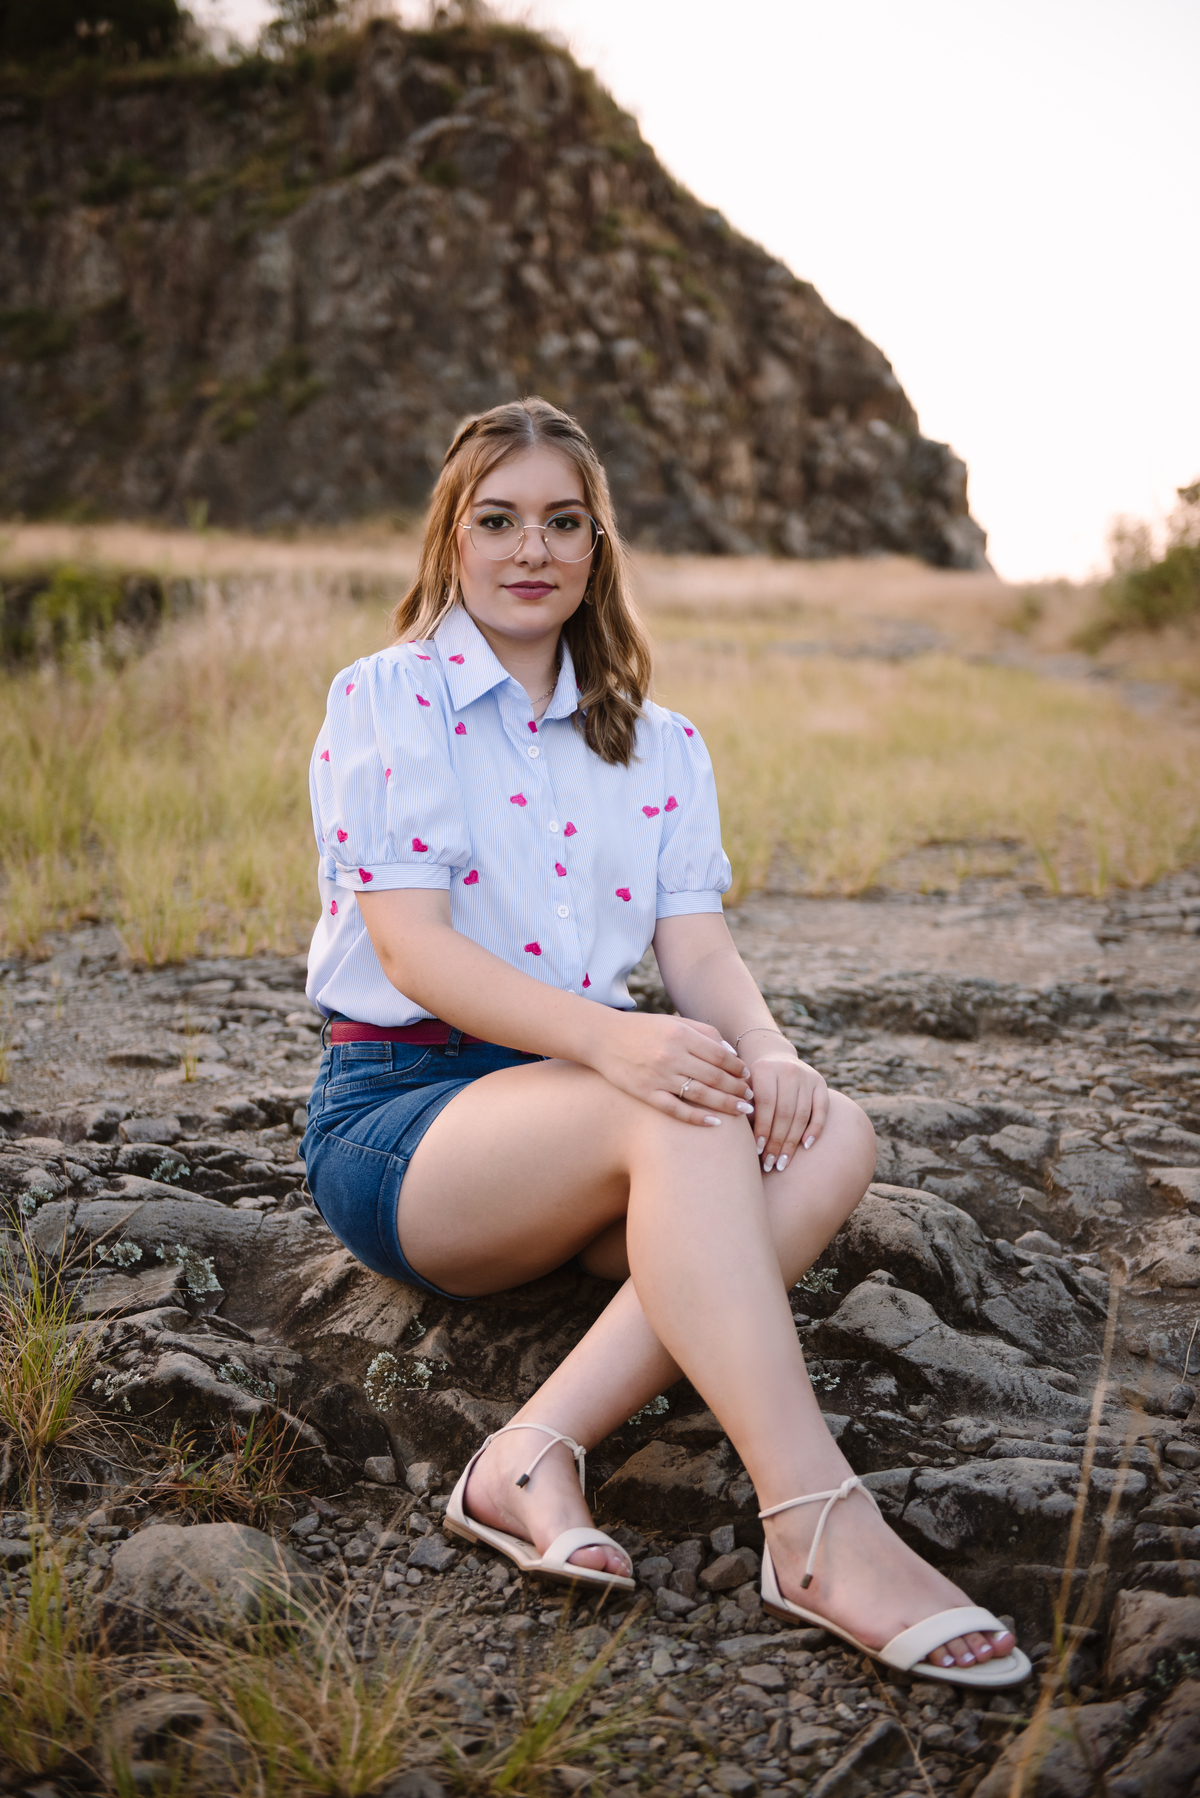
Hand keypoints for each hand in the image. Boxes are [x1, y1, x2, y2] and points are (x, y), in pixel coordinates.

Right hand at [592, 1012, 753, 1126]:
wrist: (602, 1038)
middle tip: (751, 1098)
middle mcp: (671, 1055)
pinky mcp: (646, 1093)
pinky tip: (715, 1123)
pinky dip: (698, 1117)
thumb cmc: (643, 1029)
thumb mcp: (673, 1023)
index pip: (719, 1055)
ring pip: (700, 1095)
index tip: (748, 1076)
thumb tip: (730, 1053)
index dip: (737, 1068)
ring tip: (743, 1111)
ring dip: (726, 1104)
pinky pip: (677, 1109)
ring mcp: (658, 1076)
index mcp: (680, 1035)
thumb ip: (703, 1033)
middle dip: (737, 1089)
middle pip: (714, 1077)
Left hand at [743, 1039, 828, 1170]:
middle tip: (770, 1164)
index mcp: (765, 1068)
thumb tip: (743, 1139)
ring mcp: (807, 1076)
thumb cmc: (752, 1080)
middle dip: (777, 1141)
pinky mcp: (821, 1083)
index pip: (766, 1103)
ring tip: (783, 1162)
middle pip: (785, 1112)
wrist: (774, 1056)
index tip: (758, 1150)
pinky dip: (815, 1128)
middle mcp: (789, 1070)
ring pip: (802, 1114)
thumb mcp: (744, 1086)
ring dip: (792, 1142)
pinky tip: (806, 1146)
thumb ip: (743, 1106)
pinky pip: (822, 1110)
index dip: (763, 1128)